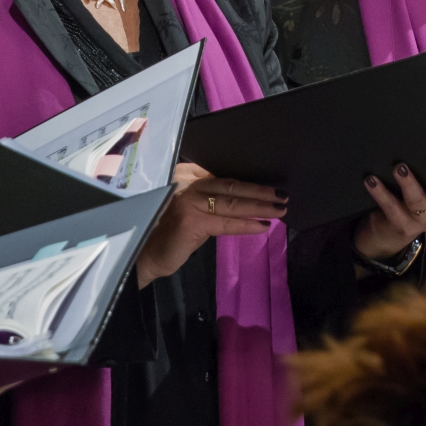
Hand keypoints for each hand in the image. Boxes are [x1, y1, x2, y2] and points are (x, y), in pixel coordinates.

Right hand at [136, 162, 285, 285]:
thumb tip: (241, 196)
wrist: (143, 252)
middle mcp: (186, 182)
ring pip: (233, 202)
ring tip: (280, 209)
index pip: (223, 175)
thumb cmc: (165, 230)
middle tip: (283, 194)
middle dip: (260, 191)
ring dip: (260, 206)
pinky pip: (226, 222)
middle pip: (231, 185)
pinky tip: (262, 226)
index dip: (248, 181)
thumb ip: (207, 197)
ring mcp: (189, 200)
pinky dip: (246, 224)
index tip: (268, 185)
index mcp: (185, 173)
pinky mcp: (192, 220)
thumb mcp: (187, 206)